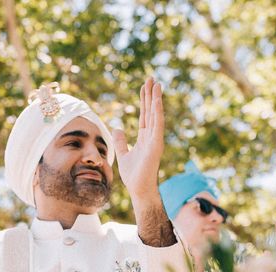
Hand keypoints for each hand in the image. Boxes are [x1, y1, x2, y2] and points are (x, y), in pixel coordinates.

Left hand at [112, 78, 164, 203]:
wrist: (139, 189)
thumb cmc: (134, 175)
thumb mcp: (123, 154)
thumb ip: (121, 141)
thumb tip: (117, 128)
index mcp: (144, 137)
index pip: (145, 114)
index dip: (145, 100)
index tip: (145, 86)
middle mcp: (151, 136)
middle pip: (151, 111)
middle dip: (151, 95)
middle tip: (151, 78)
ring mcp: (155, 139)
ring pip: (156, 114)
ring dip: (156, 99)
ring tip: (156, 84)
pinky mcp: (156, 144)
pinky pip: (157, 125)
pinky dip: (157, 112)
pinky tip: (157, 100)